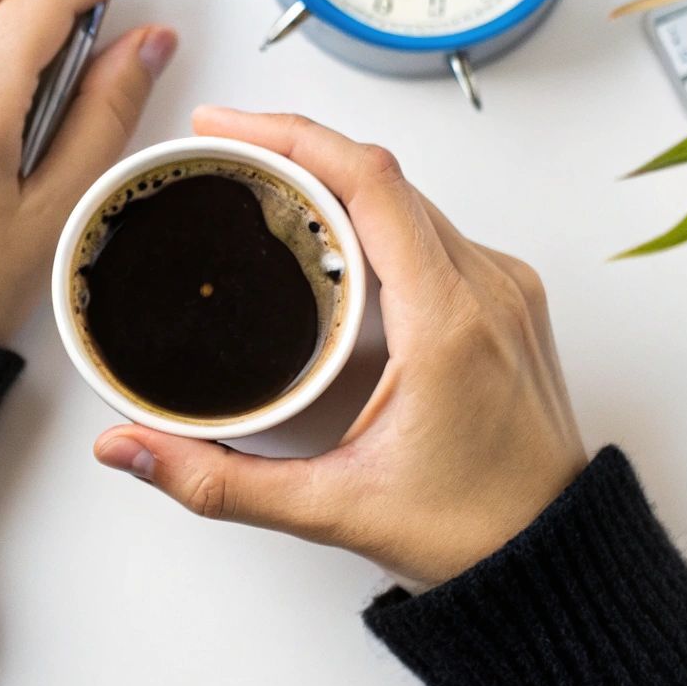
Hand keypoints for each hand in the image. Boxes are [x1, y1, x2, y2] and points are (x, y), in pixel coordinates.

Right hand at [93, 108, 586, 591]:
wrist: (556, 560)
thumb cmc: (473, 532)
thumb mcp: (330, 508)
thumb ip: (216, 481)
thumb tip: (130, 449)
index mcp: (448, 322)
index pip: (370, 182)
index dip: (292, 136)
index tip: (227, 126)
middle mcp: (487, 288)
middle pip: (384, 176)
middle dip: (298, 146)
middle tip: (223, 147)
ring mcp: (505, 289)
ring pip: (411, 197)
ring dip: (338, 177)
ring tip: (265, 180)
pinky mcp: (510, 300)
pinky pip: (435, 228)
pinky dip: (377, 213)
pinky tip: (332, 231)